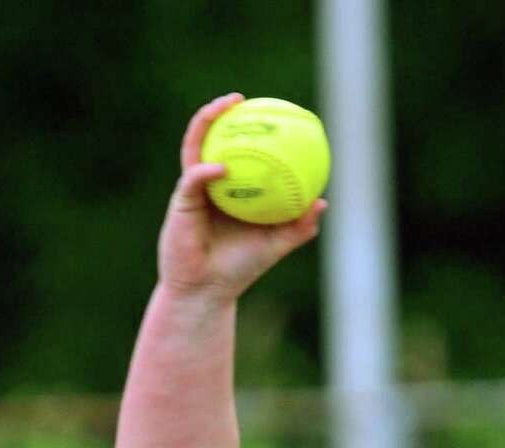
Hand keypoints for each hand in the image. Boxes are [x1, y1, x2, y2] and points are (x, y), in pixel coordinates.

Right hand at [157, 94, 326, 300]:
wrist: (207, 292)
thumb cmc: (240, 270)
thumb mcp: (276, 246)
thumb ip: (299, 226)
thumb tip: (323, 202)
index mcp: (230, 188)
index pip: (236, 151)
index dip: (247, 130)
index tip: (266, 113)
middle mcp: (209, 183)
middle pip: (211, 139)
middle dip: (220, 113)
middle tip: (240, 98)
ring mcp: (193, 190)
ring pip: (195, 147)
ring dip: (206, 123)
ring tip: (223, 108)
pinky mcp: (181, 202)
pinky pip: (193, 179)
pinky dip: (207, 171)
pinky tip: (223, 167)